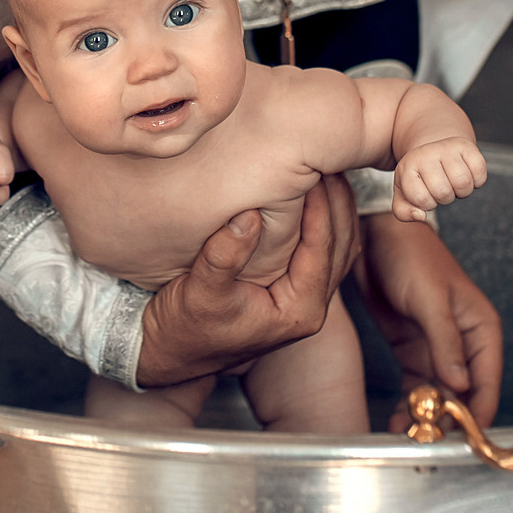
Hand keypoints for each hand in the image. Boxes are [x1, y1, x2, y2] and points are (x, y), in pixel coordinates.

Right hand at [136, 172, 359, 388]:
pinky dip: (325, 222)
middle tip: (330, 160)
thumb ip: (224, 257)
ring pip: (339, 248)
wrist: (169, 352)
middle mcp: (310, 308)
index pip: (322, 251)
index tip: (314, 171)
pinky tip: (313, 194)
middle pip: (343, 246)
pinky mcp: (292, 289)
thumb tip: (249, 215)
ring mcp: (304, 299)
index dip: (321, 208)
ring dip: (337, 209)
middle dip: (338, 202)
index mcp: (298, 312)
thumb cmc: (183, 328)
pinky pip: (322, 250)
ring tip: (327, 169)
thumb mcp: (199, 293)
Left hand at [358, 213, 503, 428]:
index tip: (462, 440)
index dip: (477, 414)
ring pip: (438, 395)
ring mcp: (438, 349)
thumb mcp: (430, 300)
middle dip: (448, 421)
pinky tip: (398, 422)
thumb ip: (445, 343)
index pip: (486, 384)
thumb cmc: (411, 256)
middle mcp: (464, 344)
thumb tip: (461, 386)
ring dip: (426, 418)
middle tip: (427, 444)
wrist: (376, 235)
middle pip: (463, 396)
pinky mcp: (413, 351)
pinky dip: (409, 405)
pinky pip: (417, 387)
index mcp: (481, 330)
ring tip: (408, 437)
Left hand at [391, 136, 487, 222]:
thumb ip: (404, 211)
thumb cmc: (420, 178)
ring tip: (453, 182)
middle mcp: (426, 153)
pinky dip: (477, 181)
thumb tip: (421, 216)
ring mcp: (447, 147)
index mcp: (408, 166)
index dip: (427, 204)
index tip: (426, 194)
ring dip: (462, 191)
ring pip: (463, 183)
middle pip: (444, 192)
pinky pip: (479, 172)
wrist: (435, 150)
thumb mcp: (404, 194)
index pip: (420, 199)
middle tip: (442, 188)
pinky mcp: (467, 145)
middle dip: (445, 199)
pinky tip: (467, 174)